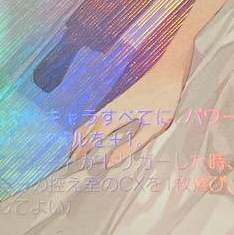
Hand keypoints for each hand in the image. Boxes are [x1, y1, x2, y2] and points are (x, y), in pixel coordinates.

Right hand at [68, 66, 183, 169]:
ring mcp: (113, 102)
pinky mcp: (118, 99)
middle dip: (76, 143)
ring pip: (90, 120)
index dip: (83, 150)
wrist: (168, 72)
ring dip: (80, 134)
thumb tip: (111, 162)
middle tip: (66, 159)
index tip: (73, 163)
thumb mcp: (154, 126)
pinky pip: (96, 115)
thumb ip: (133, 145)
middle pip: (87, 128)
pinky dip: (87, 125)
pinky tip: (87, 129)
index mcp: (117, 115)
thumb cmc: (164, 100)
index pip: (94, 136)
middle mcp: (110, 108)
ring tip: (70, 147)